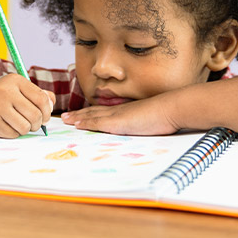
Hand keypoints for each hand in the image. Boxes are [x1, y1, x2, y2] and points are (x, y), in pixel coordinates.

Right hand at [0, 74, 54, 137]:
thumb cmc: (3, 95)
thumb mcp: (20, 88)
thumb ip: (39, 94)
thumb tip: (51, 104)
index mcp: (16, 80)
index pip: (42, 99)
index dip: (47, 112)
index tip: (44, 116)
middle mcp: (6, 91)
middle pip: (35, 115)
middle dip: (37, 123)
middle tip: (33, 124)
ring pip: (25, 127)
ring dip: (26, 129)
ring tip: (20, 124)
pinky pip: (12, 134)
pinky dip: (14, 133)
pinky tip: (8, 125)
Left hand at [61, 92, 179, 135]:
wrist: (172, 108)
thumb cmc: (166, 115)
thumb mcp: (152, 120)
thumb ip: (144, 124)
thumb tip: (145, 129)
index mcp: (126, 111)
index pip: (104, 112)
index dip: (91, 113)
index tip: (81, 115)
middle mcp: (119, 111)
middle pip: (94, 112)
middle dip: (79, 115)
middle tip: (66, 117)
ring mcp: (117, 116)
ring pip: (92, 116)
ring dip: (78, 118)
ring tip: (65, 120)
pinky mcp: (118, 122)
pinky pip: (97, 123)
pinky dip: (86, 123)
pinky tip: (77, 125)